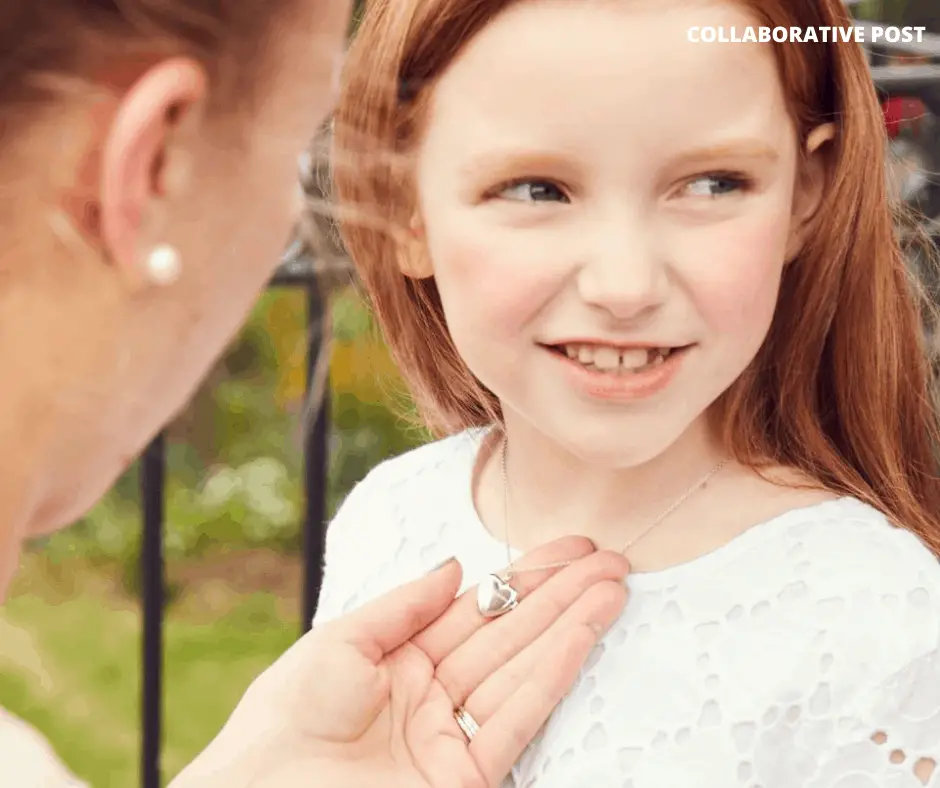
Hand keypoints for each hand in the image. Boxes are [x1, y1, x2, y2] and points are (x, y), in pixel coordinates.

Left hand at [170, 537, 628, 787]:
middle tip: (610, 561)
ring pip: (523, 669)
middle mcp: (433, 695)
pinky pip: (517, 717)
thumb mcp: (341, 641)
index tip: (566, 550)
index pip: (475, 611)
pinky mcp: (466, 778)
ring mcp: (451, 736)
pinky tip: (582, 635)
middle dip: (560, 596)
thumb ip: (405, 606)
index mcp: (401, 660)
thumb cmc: (284, 718)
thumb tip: (457, 566)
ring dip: (570, 627)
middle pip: (508, 635)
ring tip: (613, 588)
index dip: (521, 579)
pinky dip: (553, 674)